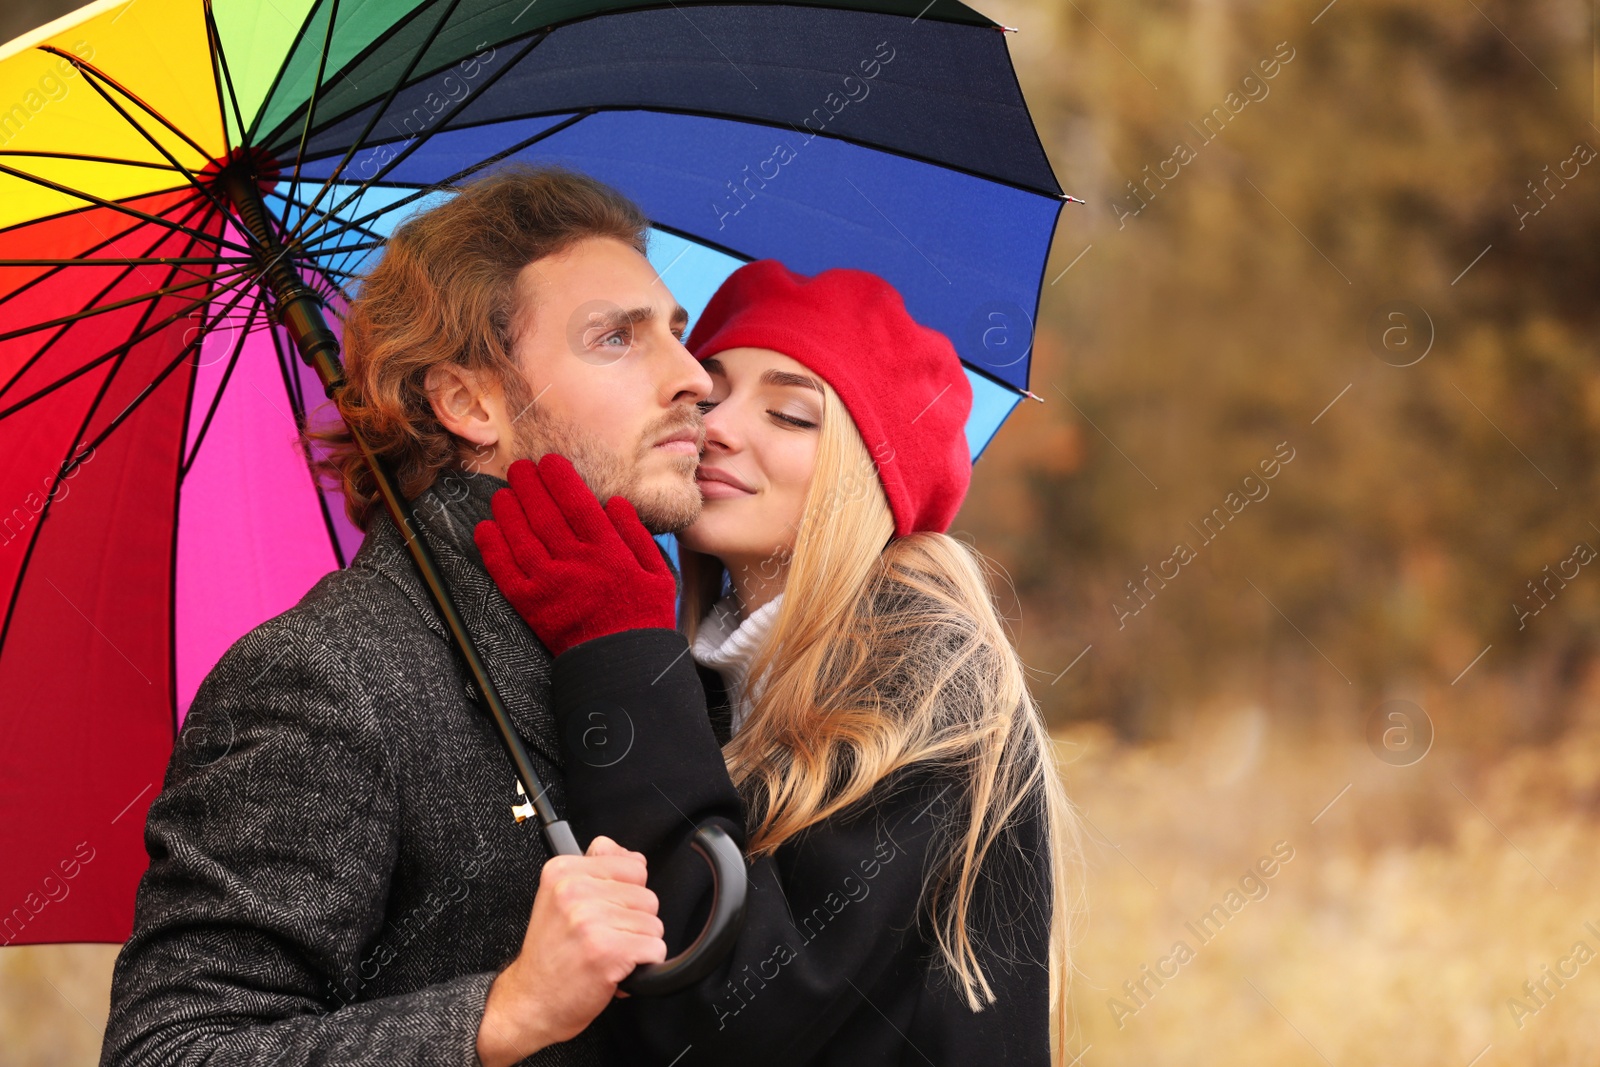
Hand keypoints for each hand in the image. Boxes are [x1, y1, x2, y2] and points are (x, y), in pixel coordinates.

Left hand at [475, 454, 676, 656]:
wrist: (621, 662)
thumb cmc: (643, 615)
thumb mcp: (657, 572)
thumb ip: (636, 535)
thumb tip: (615, 502)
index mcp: (607, 551)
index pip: (577, 502)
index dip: (559, 477)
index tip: (550, 461)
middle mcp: (575, 562)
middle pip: (544, 513)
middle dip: (529, 484)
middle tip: (521, 468)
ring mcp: (549, 583)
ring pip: (520, 535)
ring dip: (508, 509)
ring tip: (504, 492)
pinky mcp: (529, 604)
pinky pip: (504, 570)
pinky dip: (492, 547)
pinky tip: (486, 527)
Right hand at [476, 836, 665, 1065]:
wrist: (531, 1002)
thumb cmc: (550, 955)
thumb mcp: (561, 899)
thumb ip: (599, 871)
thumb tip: (637, 858)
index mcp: (563, 871)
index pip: (634, 865)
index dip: (627, 895)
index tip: (604, 913)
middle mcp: (574, 891)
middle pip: (647, 896)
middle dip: (633, 923)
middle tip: (602, 939)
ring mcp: (590, 920)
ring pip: (653, 924)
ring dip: (638, 946)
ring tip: (607, 954)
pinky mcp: (607, 950)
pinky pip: (655, 949)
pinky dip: (644, 965)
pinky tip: (616, 970)